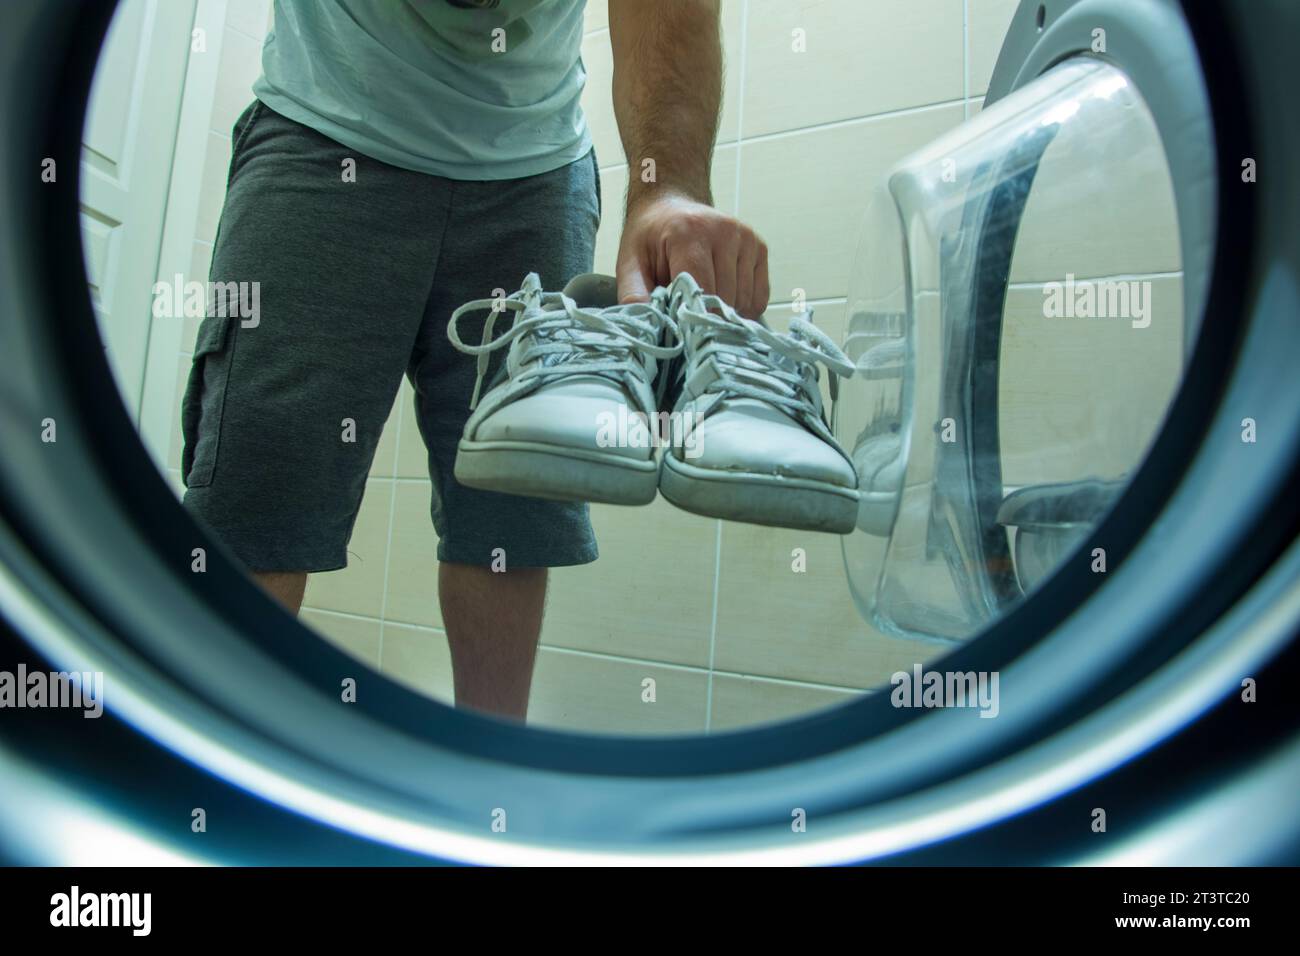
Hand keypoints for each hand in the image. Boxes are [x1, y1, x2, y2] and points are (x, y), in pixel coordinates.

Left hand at [615, 191, 769, 318]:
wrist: (668, 204)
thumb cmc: (649, 238)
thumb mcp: (630, 262)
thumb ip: (633, 293)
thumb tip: (645, 326)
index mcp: (688, 233)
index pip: (702, 289)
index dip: (692, 317)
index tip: (681, 330)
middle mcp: (723, 231)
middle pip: (724, 299)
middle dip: (706, 315)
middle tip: (687, 310)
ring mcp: (745, 238)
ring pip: (744, 301)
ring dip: (724, 311)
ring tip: (703, 298)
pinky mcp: (759, 247)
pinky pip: (759, 297)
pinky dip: (742, 307)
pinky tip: (722, 296)